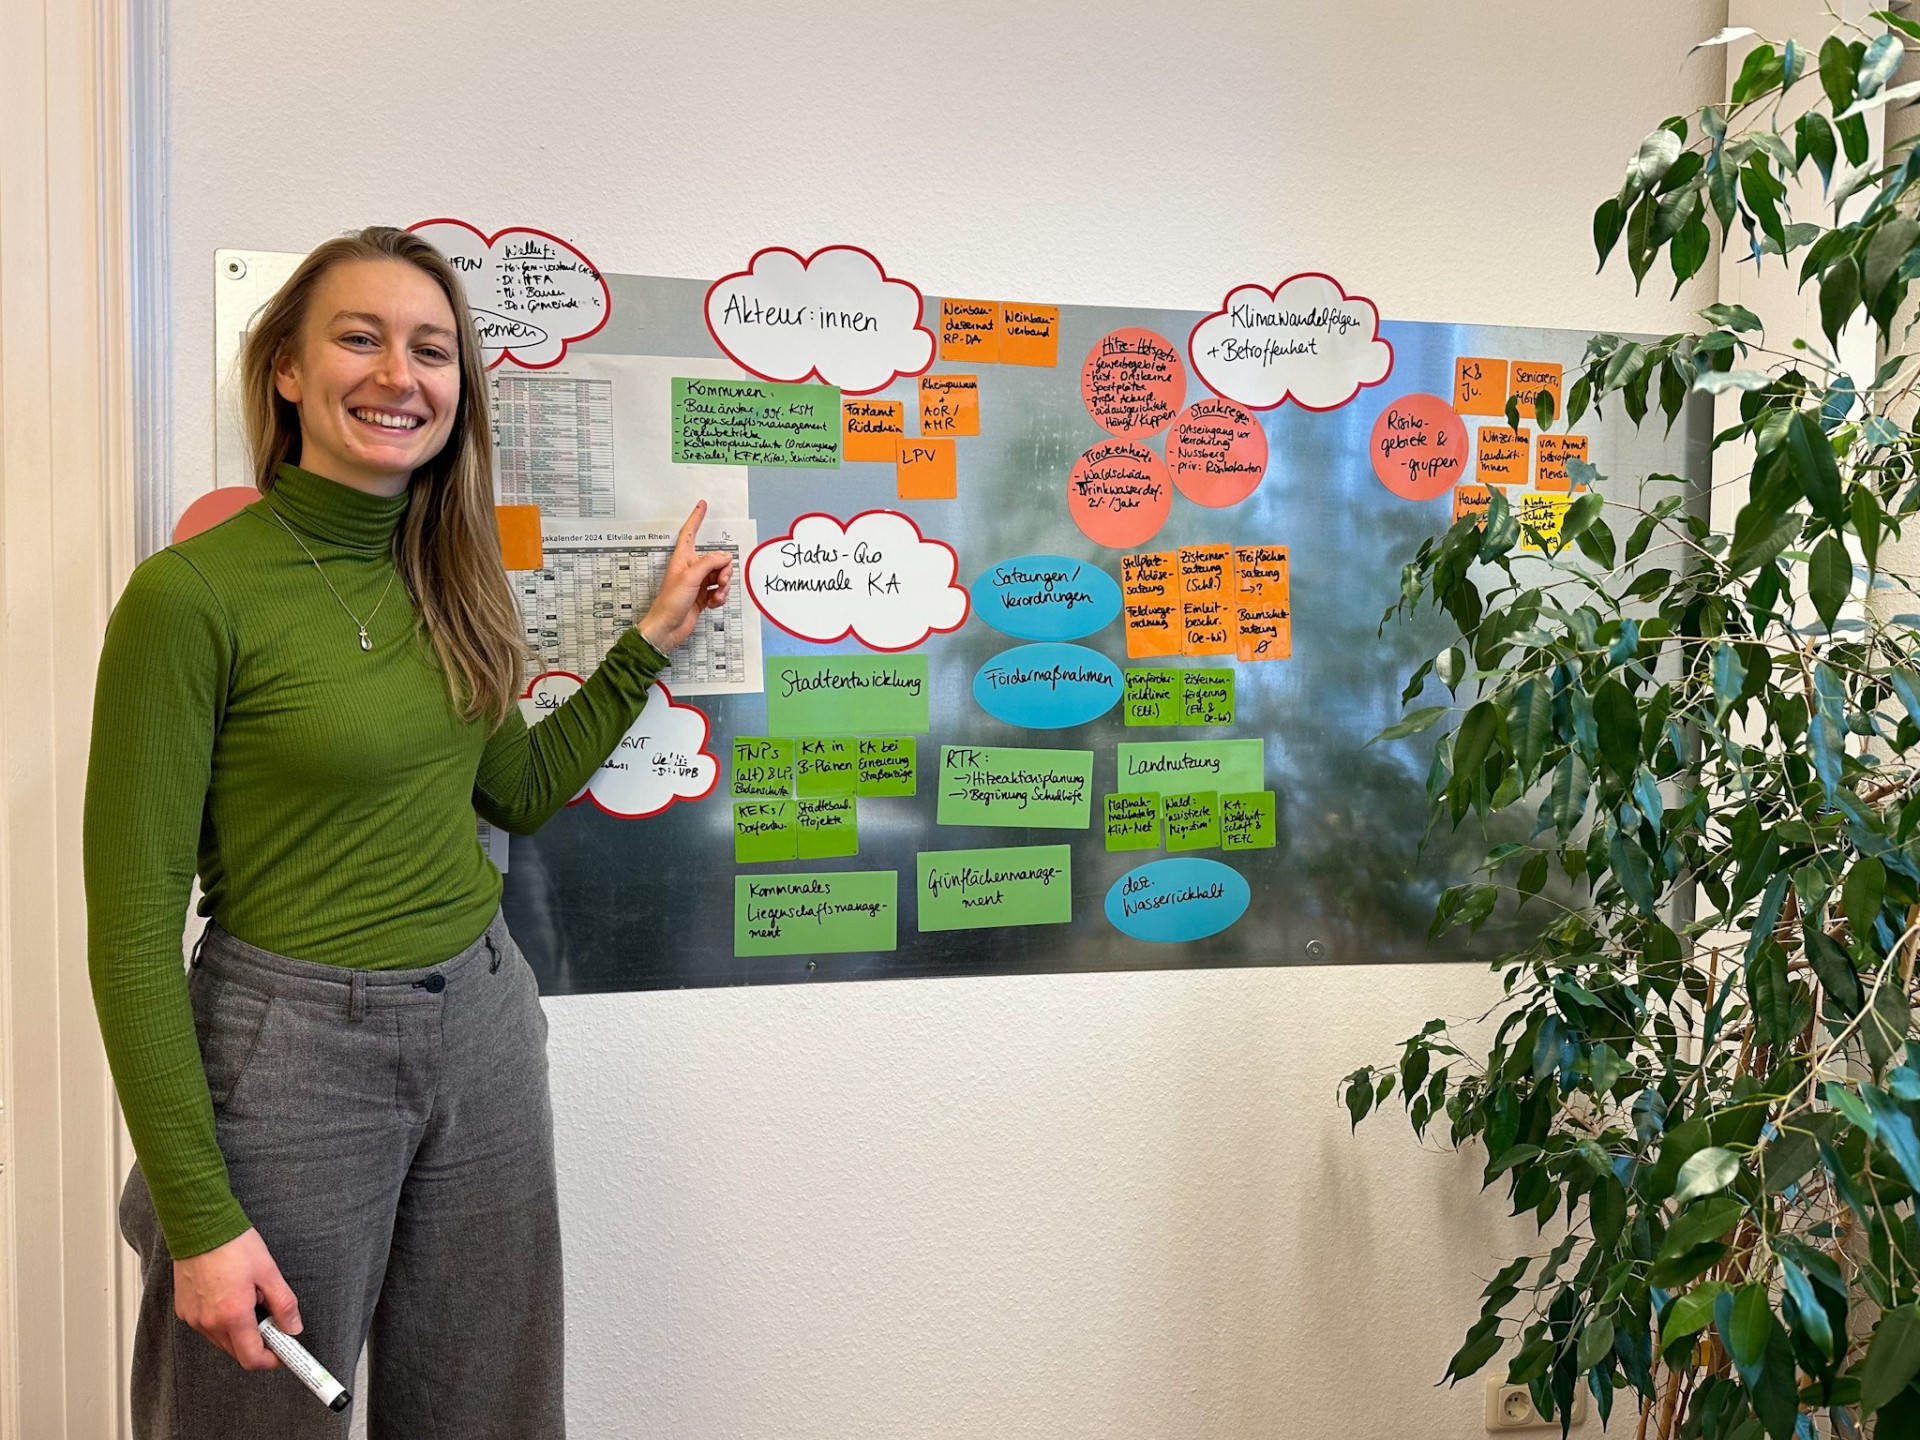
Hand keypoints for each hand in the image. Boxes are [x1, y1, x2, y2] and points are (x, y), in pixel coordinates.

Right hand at [172, 1227, 300, 1370]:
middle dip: (257, 1342)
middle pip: (237, 1351)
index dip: (271, 1360)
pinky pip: (207, 1327)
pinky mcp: (184, 1311)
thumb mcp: (269, 1272)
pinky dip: (222, 1320)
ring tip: (248, 1297)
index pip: (252, 1358)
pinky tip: (229, 1296)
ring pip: (222, 1340)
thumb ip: (283, 1304)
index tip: (283, 1354)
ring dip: (239, 1330)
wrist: (199, 1227)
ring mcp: (193, 1318)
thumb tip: (293, 1328)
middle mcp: (209, 1323)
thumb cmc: (234, 1245)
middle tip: (271, 1320)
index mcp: (232, 1316)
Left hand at [637, 501, 733, 652]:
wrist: (667, 628)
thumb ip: (709, 563)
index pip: (689, 532)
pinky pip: (719, 591)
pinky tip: (712, 603)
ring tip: (715, 596)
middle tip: (719, 582)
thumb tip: (724, 557)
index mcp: (683, 559)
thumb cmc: (669, 603)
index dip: (696, 518)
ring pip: (720, 576)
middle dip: (723, 571)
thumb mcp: (690, 578)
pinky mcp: (703, 596)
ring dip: (723, 587)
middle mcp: (691, 568)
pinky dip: (720, 597)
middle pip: (716, 559)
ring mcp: (698, 583)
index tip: (702, 505)